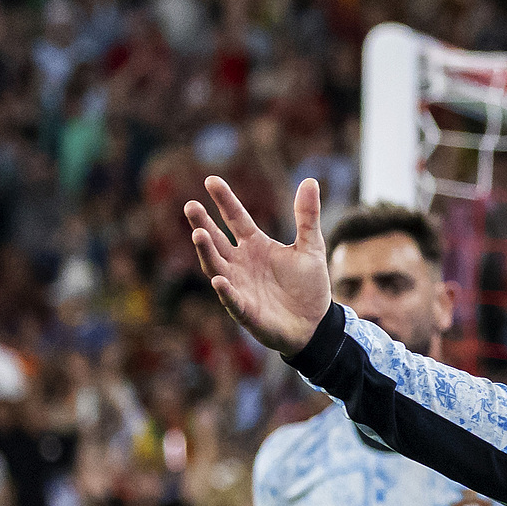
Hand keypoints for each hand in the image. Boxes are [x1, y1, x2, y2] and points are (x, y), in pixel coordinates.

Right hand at [184, 177, 330, 355]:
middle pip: (217, 240)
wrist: (315, 324)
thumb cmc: (308, 287)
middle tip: (191, 206)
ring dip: (207, 252)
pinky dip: (225, 290)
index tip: (211, 180)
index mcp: (255, 245)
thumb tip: (310, 181)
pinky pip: (232, 299)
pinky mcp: (245, 310)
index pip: (236, 218)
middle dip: (203, 224)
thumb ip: (307, 217)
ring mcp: (240, 285)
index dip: (224, 201)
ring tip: (198, 235)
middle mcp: (241, 263)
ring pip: (216, 266)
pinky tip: (219, 279)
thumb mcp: (311, 248)